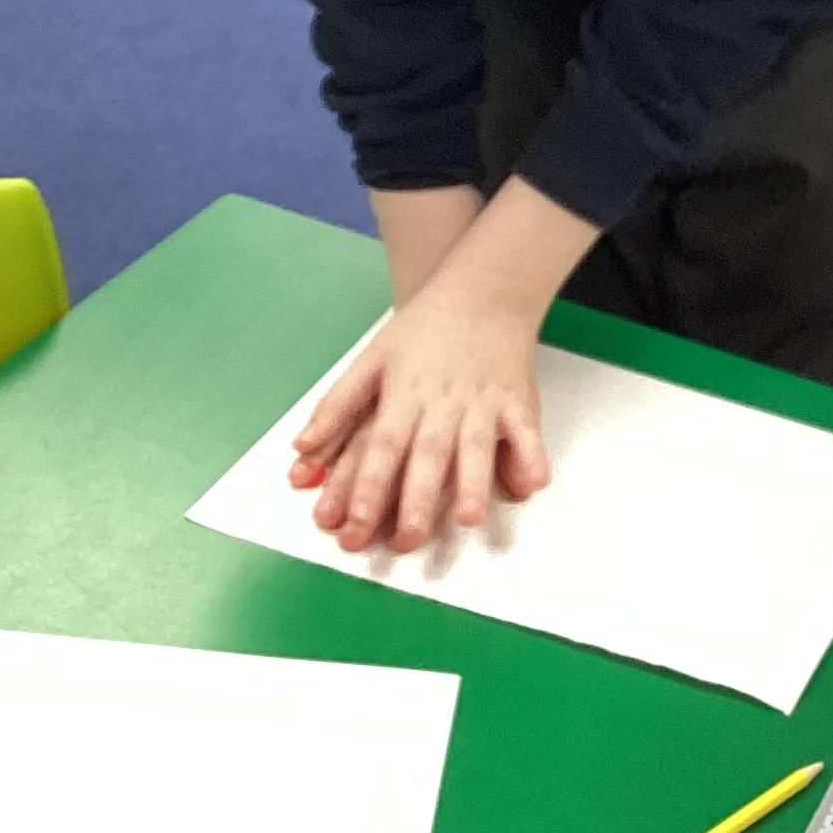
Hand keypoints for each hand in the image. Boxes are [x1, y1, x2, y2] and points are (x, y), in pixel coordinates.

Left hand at [290, 279, 549, 553]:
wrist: (482, 291)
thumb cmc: (423, 331)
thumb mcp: (370, 360)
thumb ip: (337, 406)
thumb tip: (301, 448)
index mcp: (403, 394)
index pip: (381, 445)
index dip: (367, 486)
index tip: (353, 524)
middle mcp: (442, 402)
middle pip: (428, 455)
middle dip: (417, 500)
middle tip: (406, 541)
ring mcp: (482, 401)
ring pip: (476, 446)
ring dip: (474, 483)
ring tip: (470, 520)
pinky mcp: (517, 399)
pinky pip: (525, 430)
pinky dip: (530, 455)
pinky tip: (531, 484)